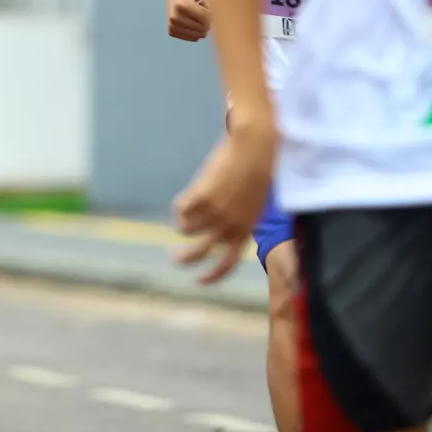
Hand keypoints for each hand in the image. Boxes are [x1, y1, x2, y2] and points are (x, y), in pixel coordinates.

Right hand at [166, 0, 210, 41]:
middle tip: (200, 7)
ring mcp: (172, 25)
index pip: (207, 20)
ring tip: (195, 12)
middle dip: (207, 19)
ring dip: (201, 24)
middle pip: (204, 29)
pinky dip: (196, 30)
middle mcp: (174, 17)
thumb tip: (221, 13)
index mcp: (182, 5)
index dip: (212, 12)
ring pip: (199, 35)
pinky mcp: (171, 31)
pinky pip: (193, 37)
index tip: (205, 2)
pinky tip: (191, 19)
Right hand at [172, 116, 275, 284]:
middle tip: (173, 257)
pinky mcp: (201, 196)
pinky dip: (179, 206)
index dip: (212, 276)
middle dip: (183, 258)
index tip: (198, 281)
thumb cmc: (258, 171)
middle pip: (199, 252)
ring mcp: (214, 211)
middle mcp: (228, 226)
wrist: (254, 149)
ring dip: (181, 223)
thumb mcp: (254, 203)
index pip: (228, 264)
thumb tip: (222, 229)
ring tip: (183, 213)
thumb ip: (240, 219)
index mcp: (245, 230)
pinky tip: (186, 197)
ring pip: (186, 228)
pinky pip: (180, 208)